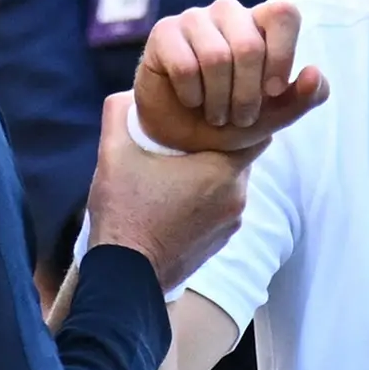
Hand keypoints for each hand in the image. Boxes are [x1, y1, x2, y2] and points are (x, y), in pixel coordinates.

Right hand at [86, 92, 257, 286]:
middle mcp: (236, 197)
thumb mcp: (114, 155)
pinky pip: (223, 208)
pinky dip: (208, 198)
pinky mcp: (221, 241)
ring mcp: (231, 222)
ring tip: (181, 167)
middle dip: (221, 143)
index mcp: (220, 170)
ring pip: (231, 184)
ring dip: (213, 173)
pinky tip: (179, 196)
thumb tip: (127, 94)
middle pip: (242, 157)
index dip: (237, 116)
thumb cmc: (124, 212)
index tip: (215, 110)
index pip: (254, 130)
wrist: (125, 275)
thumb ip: (120, 116)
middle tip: (192, 134)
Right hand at [135, 0, 330, 153]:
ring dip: (219, 100)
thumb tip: (314, 73)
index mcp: (261, 23)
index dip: (282, 55)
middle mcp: (229, 12)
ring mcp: (194, 18)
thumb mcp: (275, 116)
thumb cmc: (234, 117)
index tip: (273, 92)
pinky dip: (192, 95)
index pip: (284, 14)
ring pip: (216, 58)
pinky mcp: (163, 32)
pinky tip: (191, 100)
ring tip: (216, 115)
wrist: (184, 135)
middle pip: (249, 46)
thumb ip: (304, 97)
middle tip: (240, 117)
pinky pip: (184, 66)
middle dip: (247, 95)